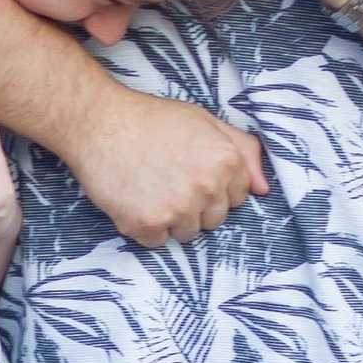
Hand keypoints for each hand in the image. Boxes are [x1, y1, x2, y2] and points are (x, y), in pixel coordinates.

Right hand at [68, 80, 267, 245]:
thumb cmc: (151, 120)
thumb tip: (263, 189)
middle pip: (214, 221)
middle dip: (194, 206)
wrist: (99, 122)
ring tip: (150, 188)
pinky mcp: (148, 224)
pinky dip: (144, 227)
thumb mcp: (204, 122)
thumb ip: (242, 150)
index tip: (189, 173)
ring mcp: (178, 208)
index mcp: (225, 161)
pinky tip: (134, 200)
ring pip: (187, 234)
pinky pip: (157, 242)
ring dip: (170, 219)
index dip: (213, 188)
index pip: (237, 197)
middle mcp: (207, 186)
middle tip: (166, 179)